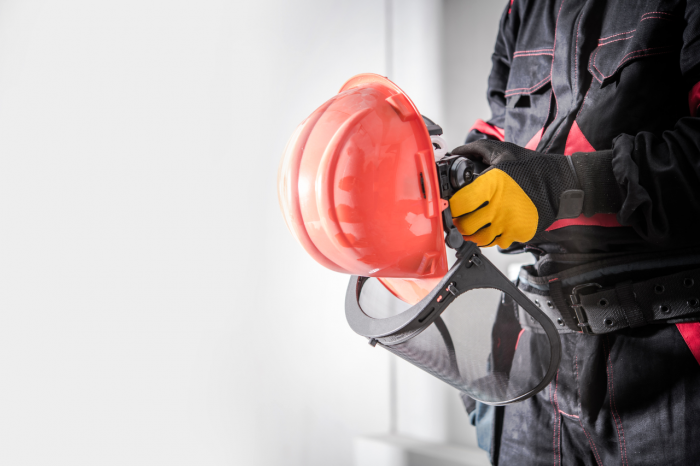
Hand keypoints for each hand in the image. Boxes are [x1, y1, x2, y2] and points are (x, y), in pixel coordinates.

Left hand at [448, 140, 618, 247]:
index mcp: (491, 185)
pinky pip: (496, 243)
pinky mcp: (519, 234)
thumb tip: (456, 152)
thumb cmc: (533, 167)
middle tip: (461, 217)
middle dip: (459, 222)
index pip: (459, 205)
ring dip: (473, 233)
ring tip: (474, 224)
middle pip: (466, 226)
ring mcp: (509, 223)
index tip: (453, 204)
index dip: (452, 206)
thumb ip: (477, 149)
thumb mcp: (504, 151)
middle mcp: (498, 207)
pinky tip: (493, 227)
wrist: (562, 183)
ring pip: (479, 239)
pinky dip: (491, 238)